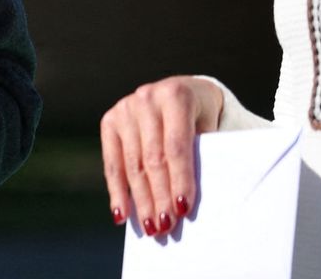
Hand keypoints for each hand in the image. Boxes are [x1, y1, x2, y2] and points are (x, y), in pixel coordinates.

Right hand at [98, 75, 223, 235]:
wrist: (185, 91)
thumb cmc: (204, 118)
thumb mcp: (210, 128)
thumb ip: (200, 155)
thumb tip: (188, 201)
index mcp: (176, 97)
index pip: (176, 147)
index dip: (180, 180)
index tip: (183, 209)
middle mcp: (146, 99)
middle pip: (152, 159)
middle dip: (159, 197)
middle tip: (166, 227)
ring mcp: (125, 108)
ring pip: (132, 165)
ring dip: (141, 200)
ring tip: (151, 228)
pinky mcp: (110, 120)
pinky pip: (112, 163)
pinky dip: (117, 191)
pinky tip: (121, 213)